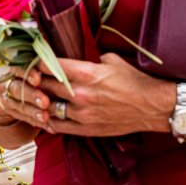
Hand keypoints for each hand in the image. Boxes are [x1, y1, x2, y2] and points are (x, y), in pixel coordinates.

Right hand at [0, 66, 51, 129]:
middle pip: (17, 89)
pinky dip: (38, 123)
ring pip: (19, 106)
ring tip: (46, 118)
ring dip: (33, 112)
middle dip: (31, 96)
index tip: (37, 79)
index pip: (18, 69)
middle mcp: (8, 84)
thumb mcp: (26, 68)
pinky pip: (24, 118)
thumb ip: (41, 68)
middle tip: (45, 102)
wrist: (1, 90)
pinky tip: (51, 127)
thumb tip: (60, 69)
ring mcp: (8, 99)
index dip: (27, 74)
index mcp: (14, 70)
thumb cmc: (24, 75)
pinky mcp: (12, 112)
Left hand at [32, 53, 171, 136]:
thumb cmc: (134, 80)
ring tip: (37, 97)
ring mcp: (83, 114)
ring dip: (41, 102)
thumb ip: (88, 58)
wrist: (154, 106)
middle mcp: (81, 94)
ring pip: (48, 107)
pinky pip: (59, 126)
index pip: (49, 66)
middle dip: (36, 82)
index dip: (38, 64)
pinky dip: (49, 121)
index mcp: (86, 73)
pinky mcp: (87, 129)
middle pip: (45, 86)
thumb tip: (73, 55)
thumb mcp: (110, 60)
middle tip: (31, 79)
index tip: (35, 62)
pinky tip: (45, 115)